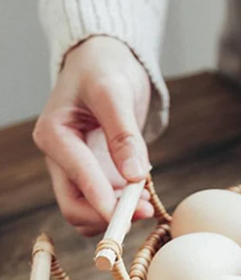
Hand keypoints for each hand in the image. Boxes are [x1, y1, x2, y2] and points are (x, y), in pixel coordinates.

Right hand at [33, 36, 154, 235]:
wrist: (104, 62)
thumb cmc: (103, 70)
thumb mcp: (114, 94)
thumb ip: (123, 135)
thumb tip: (134, 177)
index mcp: (54, 136)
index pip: (76, 182)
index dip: (105, 203)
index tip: (135, 213)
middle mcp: (60, 158)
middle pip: (75, 208)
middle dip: (110, 216)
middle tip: (147, 210)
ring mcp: (76, 169)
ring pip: (88, 212)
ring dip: (117, 215)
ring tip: (147, 201)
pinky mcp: (93, 174)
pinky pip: (103, 203)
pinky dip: (122, 207)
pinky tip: (143, 195)